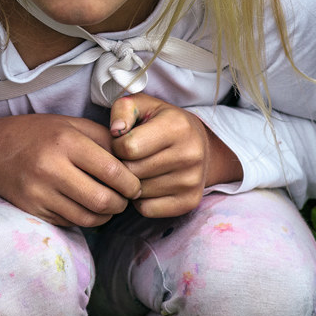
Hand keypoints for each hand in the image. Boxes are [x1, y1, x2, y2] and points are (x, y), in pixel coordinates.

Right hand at [0, 113, 141, 227]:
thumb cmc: (40, 134)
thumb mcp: (72, 125)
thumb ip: (104, 140)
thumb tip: (135, 161)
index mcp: (66, 142)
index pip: (113, 171)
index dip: (132, 183)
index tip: (136, 185)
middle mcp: (52, 168)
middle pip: (103, 200)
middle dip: (122, 203)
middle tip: (125, 198)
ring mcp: (40, 192)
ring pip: (88, 217)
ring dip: (106, 215)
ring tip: (109, 204)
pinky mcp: (34, 210)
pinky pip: (71, 222)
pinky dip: (86, 218)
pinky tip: (87, 207)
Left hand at [108, 94, 242, 218]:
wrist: (200, 145)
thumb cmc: (162, 123)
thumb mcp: (143, 105)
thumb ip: (123, 110)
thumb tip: (115, 131)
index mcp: (177, 127)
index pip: (128, 147)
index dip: (117, 145)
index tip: (123, 142)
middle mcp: (189, 154)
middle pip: (132, 172)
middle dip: (122, 166)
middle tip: (129, 158)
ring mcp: (192, 181)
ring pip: (138, 193)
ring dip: (131, 184)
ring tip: (139, 169)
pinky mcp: (190, 202)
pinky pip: (147, 209)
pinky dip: (141, 201)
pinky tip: (148, 184)